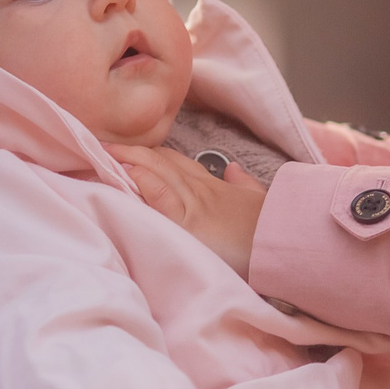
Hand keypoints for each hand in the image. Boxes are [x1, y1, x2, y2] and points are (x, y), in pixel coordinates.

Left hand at [110, 145, 266, 278]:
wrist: (289, 246)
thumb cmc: (274, 232)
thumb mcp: (260, 203)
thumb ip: (244, 186)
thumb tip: (233, 170)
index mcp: (214, 188)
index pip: (174, 163)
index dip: (149, 154)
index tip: (126, 149)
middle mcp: (202, 190)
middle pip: (161, 161)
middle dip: (131, 150)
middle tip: (100, 142)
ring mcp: (196, 204)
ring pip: (158, 171)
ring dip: (128, 159)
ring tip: (100, 149)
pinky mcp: (192, 224)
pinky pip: (163, 196)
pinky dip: (142, 180)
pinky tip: (124, 170)